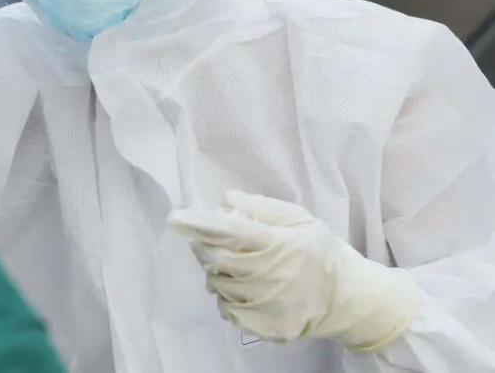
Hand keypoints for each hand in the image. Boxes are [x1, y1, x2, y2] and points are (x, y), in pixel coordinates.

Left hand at [168, 191, 421, 351]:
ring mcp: (268, 306)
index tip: (175, 218)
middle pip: (215, 259)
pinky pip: (228, 311)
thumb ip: (263, 208)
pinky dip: (226, 298)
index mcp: (279, 245)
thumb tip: (227, 199)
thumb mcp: (301, 220)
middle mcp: (271, 277)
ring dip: (215, 273)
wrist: (350, 298)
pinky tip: (241, 289)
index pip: (229, 233)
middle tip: (205, 241)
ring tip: (230, 266)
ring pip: (218, 286)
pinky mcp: (267, 327)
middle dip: (202, 247)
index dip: (199, 224)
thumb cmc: (321, 252)